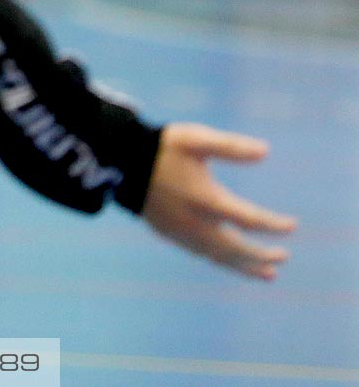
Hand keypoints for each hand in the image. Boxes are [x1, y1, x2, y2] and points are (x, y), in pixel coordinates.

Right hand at [142, 123, 294, 279]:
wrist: (120, 160)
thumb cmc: (162, 146)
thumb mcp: (196, 139)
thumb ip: (231, 146)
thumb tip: (266, 151)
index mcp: (207, 199)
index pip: (249, 220)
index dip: (273, 225)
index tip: (292, 226)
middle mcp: (196, 222)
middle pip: (236, 248)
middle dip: (262, 255)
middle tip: (283, 257)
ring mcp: (181, 231)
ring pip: (219, 257)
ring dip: (245, 266)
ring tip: (267, 274)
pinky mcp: (168, 233)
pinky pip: (201, 253)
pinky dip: (221, 259)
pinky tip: (228, 258)